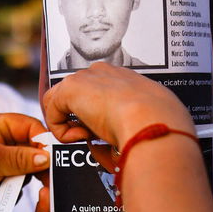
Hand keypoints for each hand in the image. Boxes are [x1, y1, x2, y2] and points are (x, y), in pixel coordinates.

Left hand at [0, 112, 49, 211]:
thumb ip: (22, 158)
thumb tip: (48, 158)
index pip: (30, 126)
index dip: (43, 140)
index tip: (54, 158)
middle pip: (30, 147)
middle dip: (38, 162)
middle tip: (49, 177)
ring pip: (24, 166)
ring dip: (25, 177)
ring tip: (27, 186)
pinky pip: (15, 181)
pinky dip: (16, 187)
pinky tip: (11, 193)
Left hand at [42, 64, 192, 148]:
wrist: (152, 120)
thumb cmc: (160, 124)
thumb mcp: (151, 119)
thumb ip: (137, 121)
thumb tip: (132, 133)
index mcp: (123, 77)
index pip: (97, 92)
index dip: (95, 113)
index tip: (105, 131)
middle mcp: (102, 72)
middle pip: (75, 95)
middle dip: (77, 118)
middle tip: (92, 137)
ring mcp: (85, 78)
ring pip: (59, 102)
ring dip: (68, 124)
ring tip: (87, 139)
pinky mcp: (69, 89)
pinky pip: (52, 113)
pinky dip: (62, 131)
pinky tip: (83, 137)